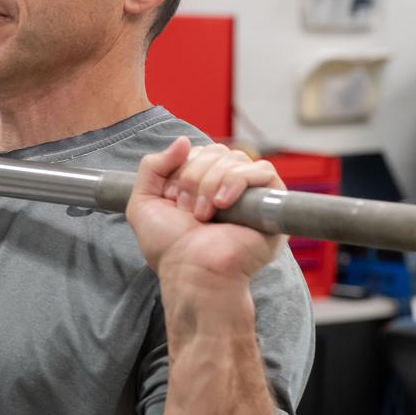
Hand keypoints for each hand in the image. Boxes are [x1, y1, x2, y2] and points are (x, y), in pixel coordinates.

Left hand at [127, 137, 283, 284]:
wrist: (191, 273)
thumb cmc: (170, 248)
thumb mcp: (144, 202)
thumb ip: (152, 166)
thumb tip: (183, 140)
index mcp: (202, 185)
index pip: (198, 151)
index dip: (181, 168)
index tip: (171, 199)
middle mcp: (228, 188)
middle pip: (217, 151)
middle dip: (194, 175)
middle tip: (186, 209)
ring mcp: (251, 196)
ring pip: (236, 158)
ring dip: (210, 182)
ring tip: (202, 214)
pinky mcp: (271, 205)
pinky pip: (262, 171)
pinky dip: (237, 181)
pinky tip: (222, 203)